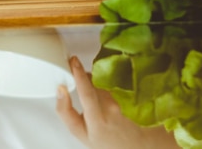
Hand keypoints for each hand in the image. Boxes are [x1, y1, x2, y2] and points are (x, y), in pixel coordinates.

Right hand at [56, 56, 178, 148]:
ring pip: (106, 81)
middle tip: (82, 84)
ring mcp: (127, 101)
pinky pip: (118, 82)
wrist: (141, 147)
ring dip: (98, 81)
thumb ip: (65, 112)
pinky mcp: (136, 96)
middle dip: (85, 77)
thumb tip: (61, 90)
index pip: (86, 91)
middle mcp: (114, 108)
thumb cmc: (109, 142)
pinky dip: (110, 83)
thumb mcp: (81, 133)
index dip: (78, 74)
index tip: (73, 61)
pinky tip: (112, 95)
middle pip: (95, 82)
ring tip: (99, 95)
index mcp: (98, 118)